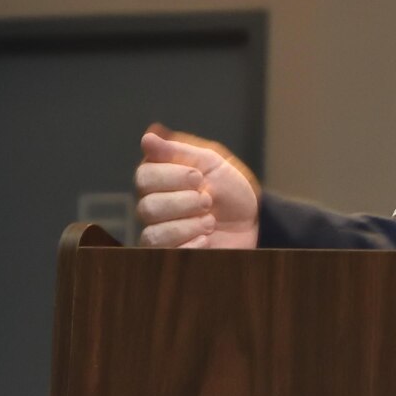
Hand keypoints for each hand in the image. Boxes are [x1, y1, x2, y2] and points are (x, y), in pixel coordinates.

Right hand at [134, 124, 259, 248]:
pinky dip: (193, 245)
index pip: (144, 177)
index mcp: (157, 180)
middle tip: (208, 201)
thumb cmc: (229, 188)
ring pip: (154, 234)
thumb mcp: (211, 162)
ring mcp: (159, 234)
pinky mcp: (171, 257)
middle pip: (148, 207)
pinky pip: (168, 255)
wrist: (252, 220)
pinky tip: (207, 238)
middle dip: (185, 202)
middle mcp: (152, 207)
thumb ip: (178, 151)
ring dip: (189, 225)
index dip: (172, 177)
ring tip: (211, 221)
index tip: (199, 176)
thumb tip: (147, 138)